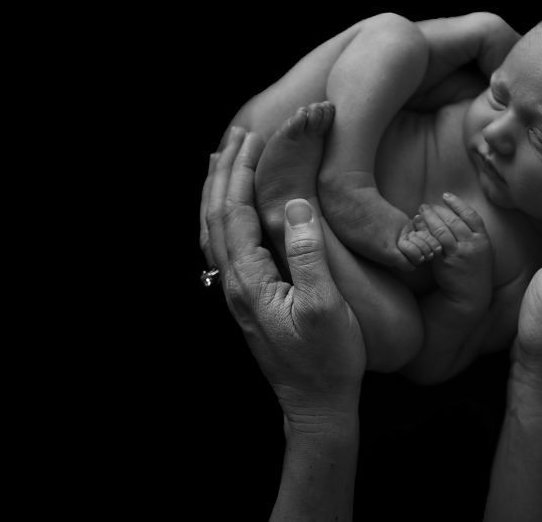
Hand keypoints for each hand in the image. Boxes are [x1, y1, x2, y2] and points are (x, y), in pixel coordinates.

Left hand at [202, 127, 365, 422]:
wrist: (316, 405)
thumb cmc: (328, 360)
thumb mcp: (326, 307)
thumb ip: (308, 255)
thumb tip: (294, 206)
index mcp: (249, 281)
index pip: (232, 214)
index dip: (239, 173)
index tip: (252, 138)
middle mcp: (234, 285)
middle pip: (215, 217)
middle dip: (224, 172)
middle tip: (237, 135)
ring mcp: (237, 294)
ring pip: (213, 231)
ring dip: (218, 191)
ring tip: (225, 160)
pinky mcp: (247, 299)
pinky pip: (224, 246)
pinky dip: (223, 217)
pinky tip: (233, 211)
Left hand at [399, 192, 492, 310]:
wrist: (470, 297)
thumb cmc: (473, 272)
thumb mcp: (481, 252)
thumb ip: (473, 235)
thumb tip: (457, 216)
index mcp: (483, 239)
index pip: (471, 215)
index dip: (457, 203)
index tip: (445, 196)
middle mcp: (473, 244)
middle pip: (454, 220)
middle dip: (438, 210)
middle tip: (425, 205)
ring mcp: (460, 253)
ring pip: (442, 229)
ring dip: (429, 219)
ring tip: (419, 213)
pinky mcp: (447, 262)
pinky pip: (434, 243)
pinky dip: (425, 233)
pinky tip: (418, 229)